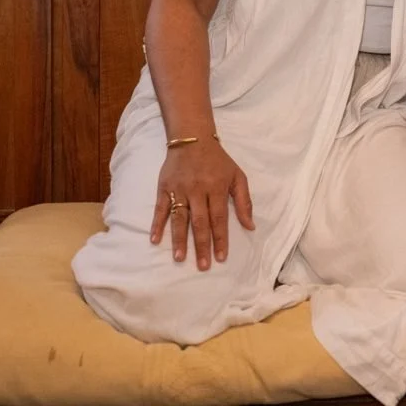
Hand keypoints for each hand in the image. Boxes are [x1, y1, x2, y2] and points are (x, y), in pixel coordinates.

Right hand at [150, 140, 254, 269]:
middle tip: (203, 266)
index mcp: (217, 188)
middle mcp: (197, 190)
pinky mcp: (164, 188)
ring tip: (180, 258)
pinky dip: (157, 224)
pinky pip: (160, 208)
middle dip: (201, 245)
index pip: (219, 218)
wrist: (192, 139)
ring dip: (179, 240)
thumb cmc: (218, 161)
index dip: (220, 239)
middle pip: (199, 222)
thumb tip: (251, 226)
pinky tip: (155, 239)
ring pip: (179, 218)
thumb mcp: (237, 176)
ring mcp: (179, 189)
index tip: (221, 257)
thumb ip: (244, 201)